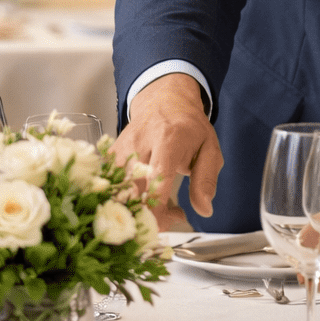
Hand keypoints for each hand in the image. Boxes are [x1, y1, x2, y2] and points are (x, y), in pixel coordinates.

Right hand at [109, 72, 221, 225]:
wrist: (165, 99)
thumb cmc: (189, 127)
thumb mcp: (209, 149)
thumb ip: (206, 180)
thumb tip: (204, 209)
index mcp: (169, 140)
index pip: (157, 180)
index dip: (159, 209)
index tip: (170, 220)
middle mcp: (140, 143)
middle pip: (132, 190)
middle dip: (147, 215)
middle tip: (167, 216)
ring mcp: (122, 147)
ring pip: (117, 190)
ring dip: (135, 208)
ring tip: (156, 205)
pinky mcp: (111, 153)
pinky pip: (110, 184)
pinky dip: (123, 198)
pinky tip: (141, 196)